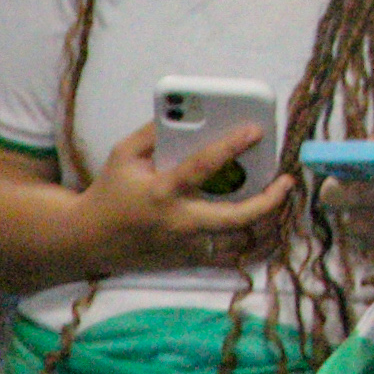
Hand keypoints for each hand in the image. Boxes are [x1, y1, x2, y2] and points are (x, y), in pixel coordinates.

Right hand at [76, 118, 295, 277]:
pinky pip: (228, 258)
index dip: (231, 147)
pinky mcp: (186, 260)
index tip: (256, 130)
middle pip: (235, 218)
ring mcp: (184, 246)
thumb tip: (187, 114)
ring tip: (279, 203)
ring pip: (238, 244)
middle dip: (268, 201)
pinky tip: (264, 230)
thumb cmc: (107, 193)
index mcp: (161, 192)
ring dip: (265, 225)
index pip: (202, 167)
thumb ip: (153, 132)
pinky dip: (249, 245)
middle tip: (286, 181)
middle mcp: (177, 222)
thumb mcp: (122, 155)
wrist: (88, 241)